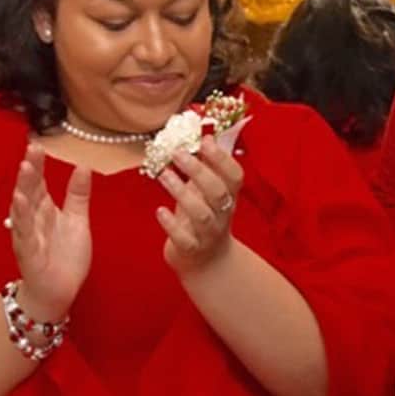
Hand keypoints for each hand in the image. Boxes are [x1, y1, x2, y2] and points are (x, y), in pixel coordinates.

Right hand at [8, 144, 91, 320]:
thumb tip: (83, 166)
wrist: (59, 290)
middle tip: (31, 150)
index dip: (38, 165)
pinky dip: (22, 217)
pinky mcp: (29, 252)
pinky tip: (20, 201)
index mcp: (44, 210)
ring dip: (23, 188)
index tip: (37, 144)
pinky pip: (25, 232)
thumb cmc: (65, 256)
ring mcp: (28, 235)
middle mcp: (33, 219)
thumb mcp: (77, 220)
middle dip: (30, 171)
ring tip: (25, 168)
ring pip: (23, 208)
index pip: (39, 183)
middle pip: (29, 190)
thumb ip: (78, 195)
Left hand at [156, 135, 245, 274]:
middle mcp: (223, 214)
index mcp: (229, 197)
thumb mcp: (208, 192)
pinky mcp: (192, 249)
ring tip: (163, 175)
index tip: (204, 140)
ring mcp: (208, 233)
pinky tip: (160, 211)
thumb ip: (208, 166)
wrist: (207, 261)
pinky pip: (184, 238)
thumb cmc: (204, 218)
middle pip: (217, 191)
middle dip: (199, 170)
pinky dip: (172, 224)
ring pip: (201, 213)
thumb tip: (207, 134)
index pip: (235, 176)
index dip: (222, 158)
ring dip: (182, 192)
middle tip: (177, 152)